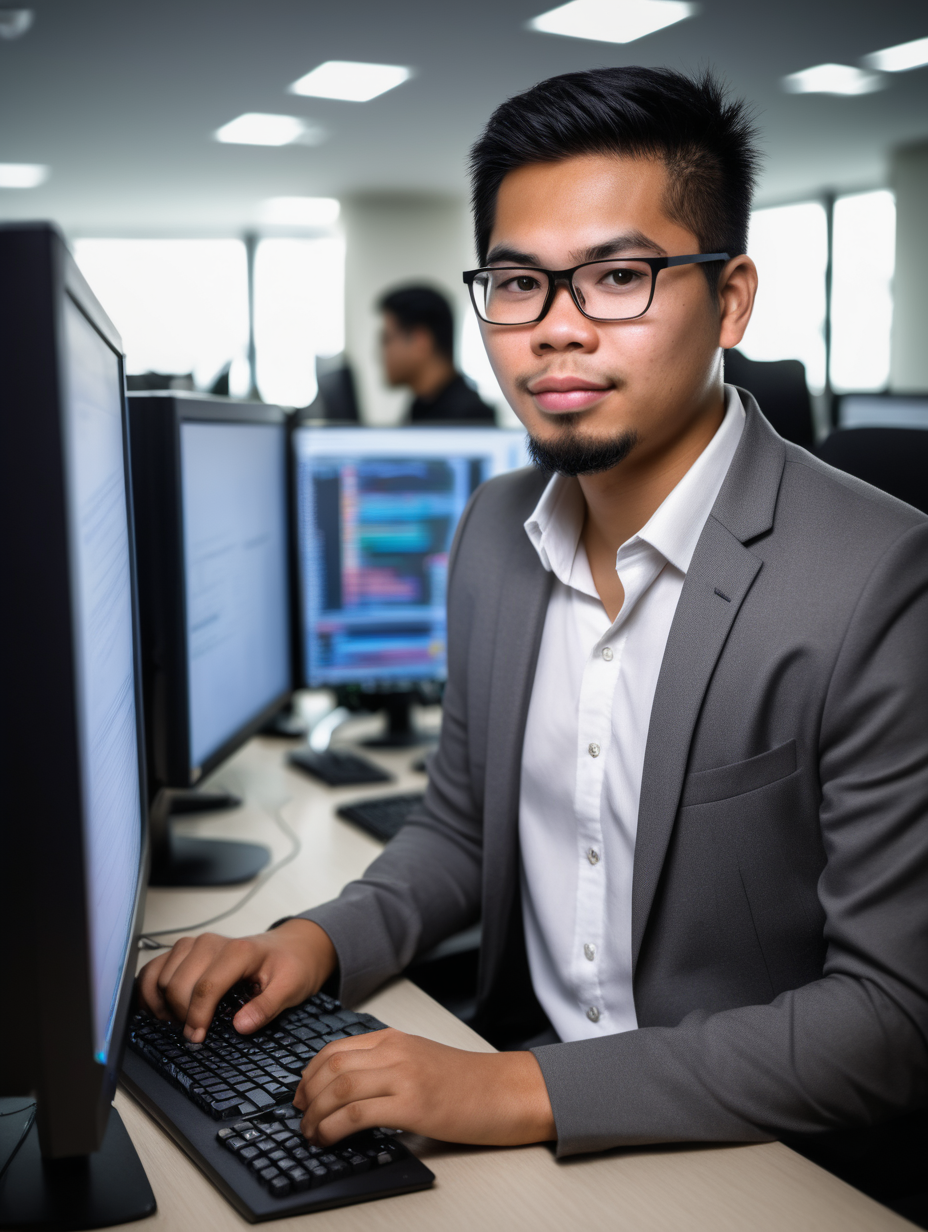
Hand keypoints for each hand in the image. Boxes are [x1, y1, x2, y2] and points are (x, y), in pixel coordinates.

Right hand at [136, 919, 337, 1041]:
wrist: (290, 947)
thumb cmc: (290, 965)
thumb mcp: (290, 988)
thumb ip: (267, 1007)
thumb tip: (240, 1026)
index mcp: (238, 951)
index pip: (205, 987)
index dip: (196, 1017)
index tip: (197, 1039)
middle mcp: (211, 943)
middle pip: (177, 984)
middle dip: (180, 1014)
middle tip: (193, 1035)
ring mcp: (194, 944)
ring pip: (161, 976)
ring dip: (163, 1004)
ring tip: (179, 1022)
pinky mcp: (184, 950)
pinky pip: (153, 968)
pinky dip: (149, 990)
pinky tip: (160, 1010)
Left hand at [292, 1028, 555, 1146]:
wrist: (508, 1091)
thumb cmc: (471, 1084)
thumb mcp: (423, 1061)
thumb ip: (389, 1066)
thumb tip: (350, 1092)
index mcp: (396, 1039)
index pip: (336, 1048)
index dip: (309, 1074)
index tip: (300, 1095)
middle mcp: (396, 1052)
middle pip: (331, 1065)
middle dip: (306, 1094)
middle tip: (300, 1117)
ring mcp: (404, 1075)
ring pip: (339, 1087)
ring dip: (315, 1113)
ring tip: (310, 1133)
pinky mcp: (413, 1105)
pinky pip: (357, 1113)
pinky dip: (333, 1127)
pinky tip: (328, 1139)